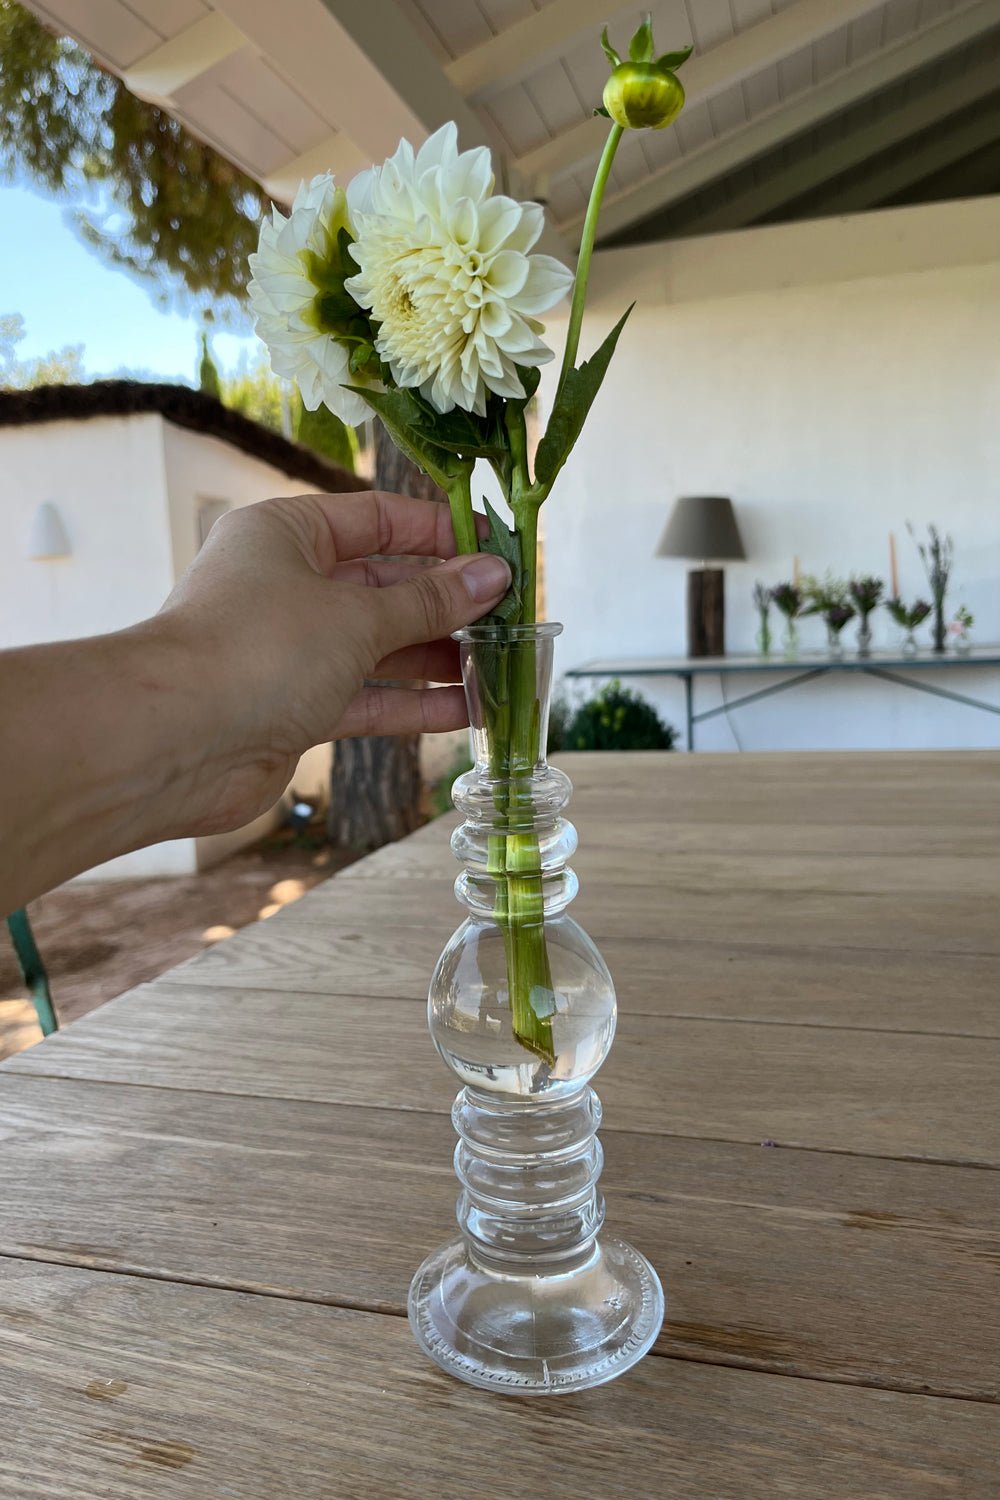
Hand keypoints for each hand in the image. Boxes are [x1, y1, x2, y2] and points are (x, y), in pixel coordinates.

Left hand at [156, 489, 509, 832]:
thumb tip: (492, 575)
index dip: (441, 532)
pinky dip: (409, 702)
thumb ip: (429, 601)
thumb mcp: (357, 616)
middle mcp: (285, 584)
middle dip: (446, 602)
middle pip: (382, 584)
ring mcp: (288, 649)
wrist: (174, 742)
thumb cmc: (258, 651)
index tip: (499, 548)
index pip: (378, 519)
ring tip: (499, 666)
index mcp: (287, 533)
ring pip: (377, 645)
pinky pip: (364, 696)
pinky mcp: (292, 706)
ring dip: (436, 657)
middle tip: (511, 617)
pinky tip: (463, 710)